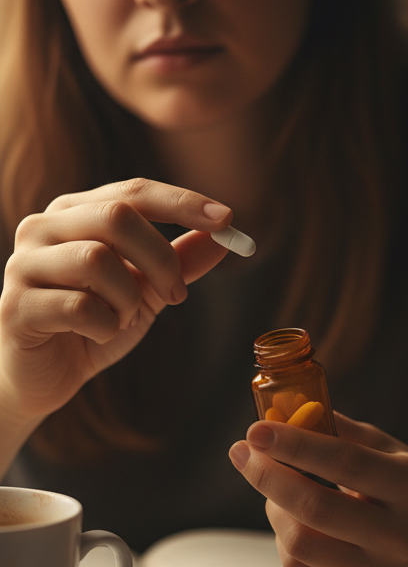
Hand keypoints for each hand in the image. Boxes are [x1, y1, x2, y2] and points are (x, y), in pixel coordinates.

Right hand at [0, 179, 231, 422]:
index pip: (133, 192)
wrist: (47, 374)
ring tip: (122, 318)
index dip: (182, 202)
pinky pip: (79, 307)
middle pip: (117, 217)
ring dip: (128, 298)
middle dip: (161, 259)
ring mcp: (23, 265)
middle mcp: (42, 228)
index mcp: (76, 214)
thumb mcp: (146, 289)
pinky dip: (105, 326)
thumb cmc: (94, 322)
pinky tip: (99, 334)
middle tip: (177, 294)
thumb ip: (180, 261)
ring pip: (97, 260)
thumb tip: (223, 238)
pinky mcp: (15, 306)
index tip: (227, 219)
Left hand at [229, 412, 407, 566]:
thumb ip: (341, 431)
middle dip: (268, 476)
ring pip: (299, 542)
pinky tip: (292, 519)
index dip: (296, 445)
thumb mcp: (389, 449)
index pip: (347, 464)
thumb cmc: (405, 485)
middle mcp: (400, 536)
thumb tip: (283, 412)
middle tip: (243, 453)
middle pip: (316, 507)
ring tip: (276, 488)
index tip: (257, 430)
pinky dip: (283, 536)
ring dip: (273, 507)